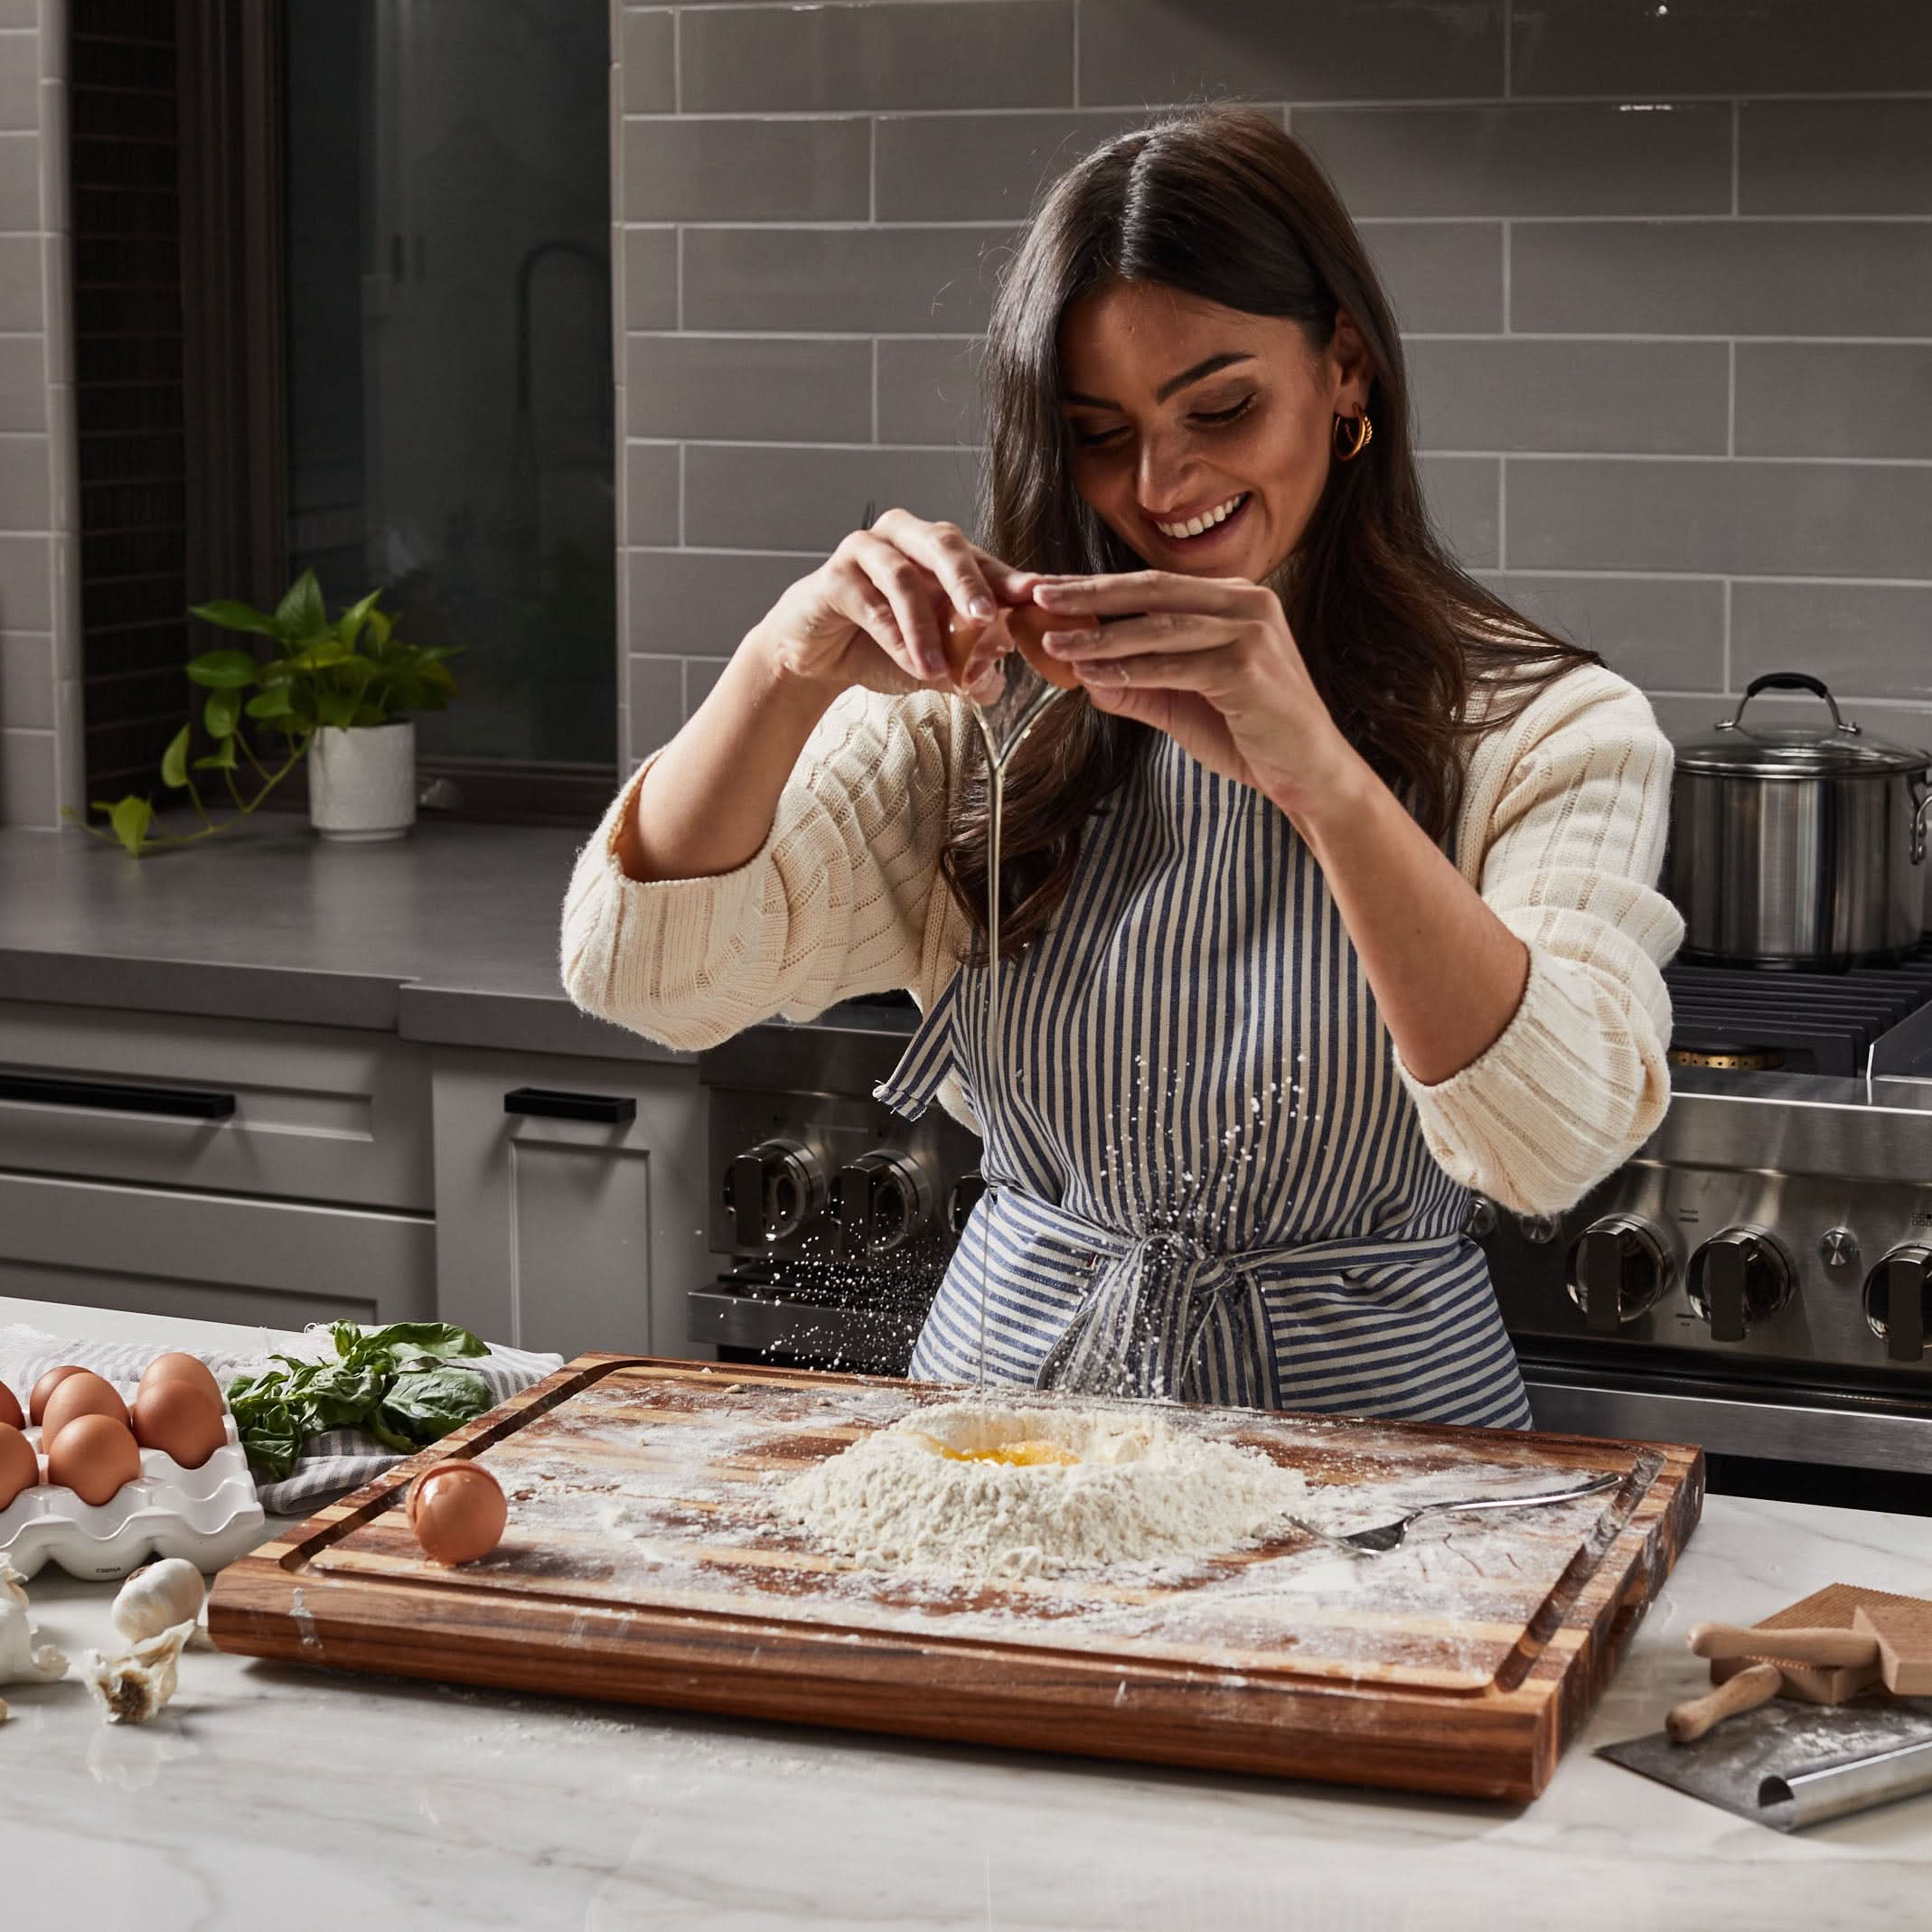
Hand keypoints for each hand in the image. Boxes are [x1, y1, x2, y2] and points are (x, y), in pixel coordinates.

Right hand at [756, 510, 1044, 699]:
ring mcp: (866, 550)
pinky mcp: (834, 576)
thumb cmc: (880, 646)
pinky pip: (870, 603)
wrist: (818, 658)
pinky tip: (911, 665)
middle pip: (943, 544)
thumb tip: (998, 676)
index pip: (980, 558)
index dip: (1007, 578)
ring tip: (939, 670)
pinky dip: (895, 637)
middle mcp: (904, 537)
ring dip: (926, 628)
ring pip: (904, 578)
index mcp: (936, 550)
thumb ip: (968, 666)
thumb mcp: (935, 659)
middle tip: (986, 615)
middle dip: (969, 581)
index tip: (1034, 597)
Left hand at [1032, 571, 1368, 818]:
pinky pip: (1173, 665)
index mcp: (1233, 599)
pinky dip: (1129, 669)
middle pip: (1151, 590)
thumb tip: (1080, 674)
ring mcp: (1251, 630)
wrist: (1308, 775)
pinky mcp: (1249, 666)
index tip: (1047, 592)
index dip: (1096, 588)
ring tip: (1054, 639)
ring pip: (1158, 625)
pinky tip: (1091, 673)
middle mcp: (1247, 602)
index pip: (1152, 586)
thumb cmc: (1250, 736)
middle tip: (1037, 595)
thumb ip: (1136, 685)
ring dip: (1100, 633)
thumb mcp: (1181, 703)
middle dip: (1088, 594)